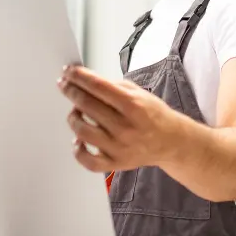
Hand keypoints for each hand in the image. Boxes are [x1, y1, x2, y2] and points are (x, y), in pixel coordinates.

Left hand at [58, 65, 181, 172]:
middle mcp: (125, 127)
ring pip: (82, 131)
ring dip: (73, 117)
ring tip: (76, 111)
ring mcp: (119, 148)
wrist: (170, 142)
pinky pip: (87, 160)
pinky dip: (78, 149)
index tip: (68, 71)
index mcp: (133, 105)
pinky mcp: (115, 163)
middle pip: (86, 105)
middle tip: (65, 85)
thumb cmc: (153, 115)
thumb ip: (112, 86)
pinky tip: (79, 139)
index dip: (78, 76)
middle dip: (71, 91)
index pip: (97, 86)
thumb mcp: (138, 93)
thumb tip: (85, 80)